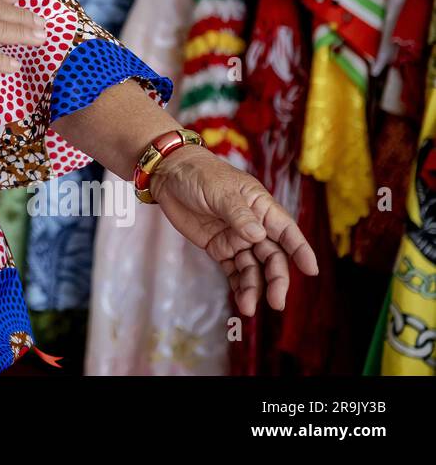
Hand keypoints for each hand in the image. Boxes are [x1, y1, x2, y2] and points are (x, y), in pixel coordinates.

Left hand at [150, 144, 319, 315]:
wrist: (169, 174)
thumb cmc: (200, 174)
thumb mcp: (221, 191)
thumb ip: (239, 214)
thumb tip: (258, 236)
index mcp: (261, 207)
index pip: (287, 231)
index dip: (301, 250)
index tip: (311, 270)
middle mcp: (254, 226)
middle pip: (272, 256)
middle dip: (276, 279)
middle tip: (276, 302)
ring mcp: (236, 238)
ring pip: (253, 268)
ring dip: (254, 287)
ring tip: (247, 306)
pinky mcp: (219, 248)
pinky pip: (233, 270)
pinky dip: (238, 285)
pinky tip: (241, 300)